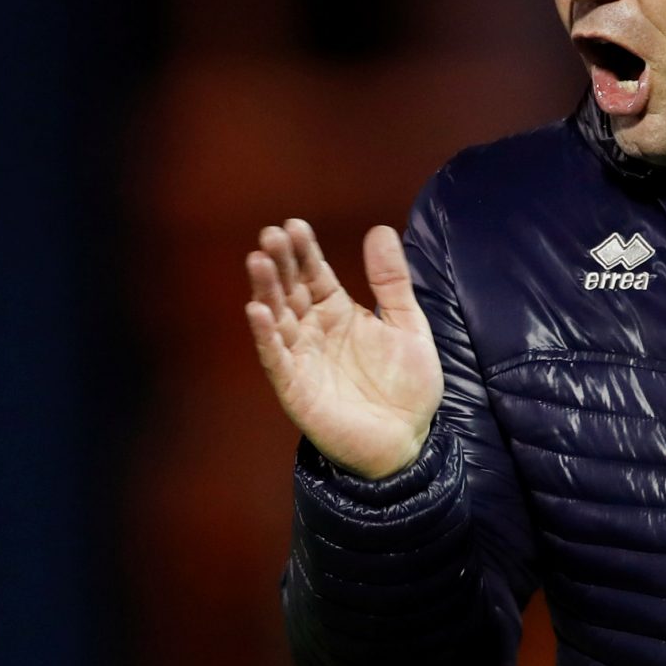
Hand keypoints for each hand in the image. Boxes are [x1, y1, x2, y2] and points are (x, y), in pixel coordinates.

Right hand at [245, 218, 443, 478]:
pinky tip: (256, 311)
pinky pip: (275, 358)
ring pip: (277, 317)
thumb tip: (380, 229)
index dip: (304, 250)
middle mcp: (314, 330)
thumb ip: (392, 281)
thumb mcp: (408, 325)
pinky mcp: (295, 387)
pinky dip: (264, 336)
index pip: (315, 273)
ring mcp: (301, 357)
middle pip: (291, 289)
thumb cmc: (406, 386)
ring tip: (257, 261)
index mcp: (339, 312)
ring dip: (265, 290)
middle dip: (280, 262)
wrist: (407, 441)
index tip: (295, 225)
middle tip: (271, 234)